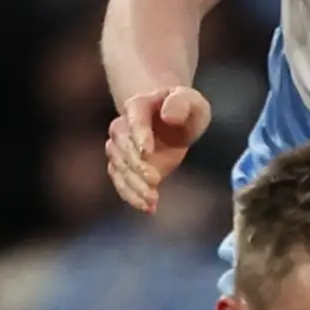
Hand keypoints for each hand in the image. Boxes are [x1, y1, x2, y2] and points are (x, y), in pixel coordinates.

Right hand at [108, 85, 212, 211]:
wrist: (172, 121)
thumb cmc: (184, 110)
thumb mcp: (192, 102)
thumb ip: (182, 104)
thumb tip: (168, 115)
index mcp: (139, 105)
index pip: (134, 119)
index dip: (139, 134)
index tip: (147, 152)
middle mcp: (123, 125)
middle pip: (122, 146)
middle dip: (136, 165)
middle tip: (155, 180)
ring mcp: (120, 147)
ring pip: (118, 166)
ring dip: (132, 185)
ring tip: (152, 200)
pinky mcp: (123, 166)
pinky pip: (119, 181)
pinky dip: (130, 195)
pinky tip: (148, 207)